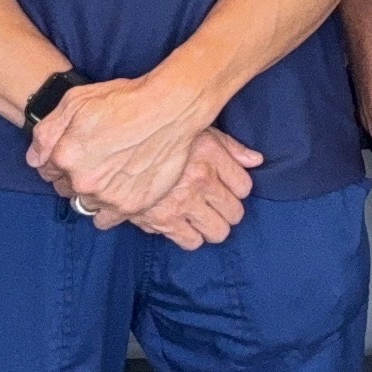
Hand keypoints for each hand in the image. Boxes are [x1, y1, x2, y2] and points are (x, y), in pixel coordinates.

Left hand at [33, 71, 240, 229]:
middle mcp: (82, 181)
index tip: (73, 153)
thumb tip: (35, 158)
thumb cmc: (124, 100)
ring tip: (108, 175)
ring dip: (91, 193)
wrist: (169, 110)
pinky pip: (105, 220)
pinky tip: (115, 193)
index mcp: (64, 156)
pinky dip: (107, 209)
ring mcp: (106, 197)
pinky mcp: (130, 206)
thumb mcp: (76, 101)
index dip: (57, 161)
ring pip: (85, 204)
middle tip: (94, 161)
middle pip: (65, 189)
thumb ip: (48, 131)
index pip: (46, 170)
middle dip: (73, 177)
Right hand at [127, 132, 261, 249]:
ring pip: (217, 232)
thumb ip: (230, 146)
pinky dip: (189, 236)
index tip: (227, 186)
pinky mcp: (163, 221)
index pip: (244, 186)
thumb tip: (256, 160)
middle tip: (215, 204)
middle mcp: (200, 182)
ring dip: (212, 226)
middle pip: (235, 213)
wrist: (114, 144)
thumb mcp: (197, 130)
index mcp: (210, 156)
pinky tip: (182, 224)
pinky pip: (190, 241)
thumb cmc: (157, 135)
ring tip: (200, 216)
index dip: (238, 188)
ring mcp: (183, 204)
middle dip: (228, 210)